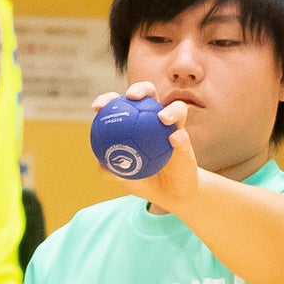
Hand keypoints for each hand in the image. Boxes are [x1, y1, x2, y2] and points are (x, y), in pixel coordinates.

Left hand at [95, 84, 204, 211]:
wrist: (167, 194)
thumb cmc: (143, 180)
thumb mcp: (124, 177)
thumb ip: (111, 171)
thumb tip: (100, 165)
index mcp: (135, 123)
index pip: (121, 104)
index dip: (109, 100)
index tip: (98, 107)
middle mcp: (155, 119)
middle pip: (149, 95)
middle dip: (140, 89)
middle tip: (131, 97)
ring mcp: (173, 128)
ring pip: (177, 109)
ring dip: (170, 110)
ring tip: (162, 117)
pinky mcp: (186, 142)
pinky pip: (183, 137)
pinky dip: (179, 137)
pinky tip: (173, 140)